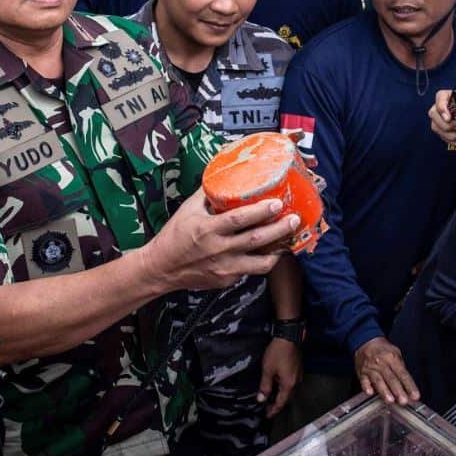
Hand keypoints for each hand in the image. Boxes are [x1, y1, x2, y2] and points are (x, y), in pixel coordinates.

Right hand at [139, 190, 296, 291]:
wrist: (162, 267)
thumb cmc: (174, 236)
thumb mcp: (188, 209)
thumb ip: (208, 194)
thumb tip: (224, 175)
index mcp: (208, 229)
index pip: (239, 219)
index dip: (260, 211)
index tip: (276, 203)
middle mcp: (219, 250)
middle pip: (256, 239)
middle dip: (279, 229)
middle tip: (293, 219)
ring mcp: (225, 268)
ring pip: (260, 263)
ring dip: (278, 251)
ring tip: (289, 240)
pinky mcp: (227, 280)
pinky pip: (249, 271)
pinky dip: (261, 261)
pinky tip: (269, 253)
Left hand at [257, 337, 301, 417]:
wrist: (289, 336)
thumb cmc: (277, 352)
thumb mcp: (268, 370)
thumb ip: (265, 386)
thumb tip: (261, 399)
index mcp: (289, 384)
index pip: (281, 402)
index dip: (274, 410)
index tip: (267, 415)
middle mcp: (296, 382)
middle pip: (287, 397)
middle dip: (277, 403)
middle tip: (267, 407)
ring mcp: (298, 375)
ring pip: (289, 389)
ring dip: (280, 394)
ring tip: (271, 396)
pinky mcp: (298, 368)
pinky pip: (291, 382)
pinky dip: (284, 386)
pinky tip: (277, 383)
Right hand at [354, 337, 419, 404]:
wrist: (366, 342)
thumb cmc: (383, 350)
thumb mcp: (396, 354)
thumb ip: (401, 369)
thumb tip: (408, 387)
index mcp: (392, 358)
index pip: (403, 374)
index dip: (409, 386)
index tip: (415, 396)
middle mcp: (381, 363)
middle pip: (391, 378)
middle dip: (398, 391)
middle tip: (404, 402)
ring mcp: (370, 368)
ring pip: (378, 380)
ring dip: (384, 391)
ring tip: (390, 401)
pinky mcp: (361, 372)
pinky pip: (363, 380)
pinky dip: (366, 386)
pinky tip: (370, 393)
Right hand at [428, 89, 455, 148]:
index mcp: (451, 96)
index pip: (440, 97)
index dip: (442, 107)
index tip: (449, 117)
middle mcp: (442, 106)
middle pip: (434, 114)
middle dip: (447, 125)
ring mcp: (439, 118)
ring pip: (436, 127)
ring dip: (450, 134)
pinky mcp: (441, 129)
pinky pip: (441, 136)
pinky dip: (451, 140)